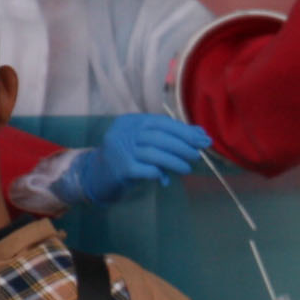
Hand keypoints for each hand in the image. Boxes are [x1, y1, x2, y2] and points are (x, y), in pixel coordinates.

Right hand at [58, 111, 211, 205]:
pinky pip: (145, 170)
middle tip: (197, 155)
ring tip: (187, 169)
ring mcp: (121, 150)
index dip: (184, 131)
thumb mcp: (145, 143)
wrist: (97, 176)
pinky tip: (165, 178)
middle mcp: (124, 132)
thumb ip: (169, 137)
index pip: (162, 123)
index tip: (202, 139)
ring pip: (154, 153)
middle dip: (182, 145)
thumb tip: (201, 134)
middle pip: (159, 136)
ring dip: (175, 161)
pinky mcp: (121, 169)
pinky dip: (158, 172)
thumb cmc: (127, 157)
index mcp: (131, 121)